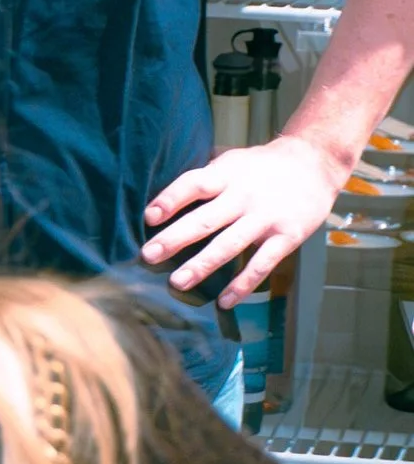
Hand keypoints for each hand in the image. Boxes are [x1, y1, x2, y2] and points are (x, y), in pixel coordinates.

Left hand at [142, 134, 346, 304]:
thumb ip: (205, 179)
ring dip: (202, 265)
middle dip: (175, 239)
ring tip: (177, 283)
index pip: (193, 184)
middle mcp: (243, 196)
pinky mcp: (288, 236)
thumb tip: (164, 198)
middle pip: (205, 219)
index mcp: (226, 175)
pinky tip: (224, 302)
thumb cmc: (261, 166)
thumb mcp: (231, 161)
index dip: (171, 199)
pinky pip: (262, 264)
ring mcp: (266, 218)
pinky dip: (243, 284)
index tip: (149, 217)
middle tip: (148, 255)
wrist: (315, 162)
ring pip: (230, 245)